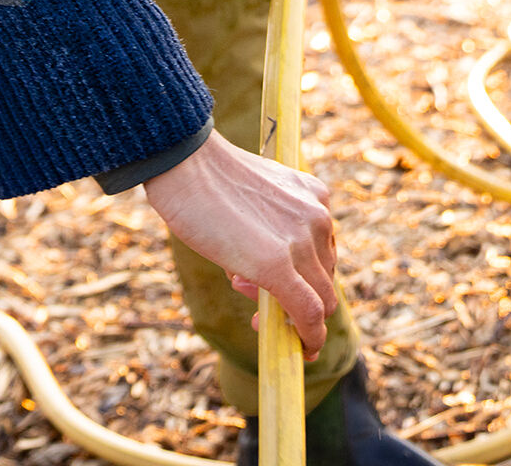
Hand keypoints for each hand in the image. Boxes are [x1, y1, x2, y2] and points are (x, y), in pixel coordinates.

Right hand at [143, 130, 336, 358]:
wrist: (185, 163)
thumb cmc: (208, 177)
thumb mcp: (256, 196)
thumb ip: (272, 230)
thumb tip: (258, 278)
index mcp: (315, 195)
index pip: (323, 250)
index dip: (305, 276)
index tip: (283, 288)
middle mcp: (318, 217)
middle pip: (325, 278)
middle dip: (300, 299)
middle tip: (260, 307)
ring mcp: (301, 241)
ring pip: (320, 300)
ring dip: (295, 319)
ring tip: (257, 316)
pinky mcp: (279, 266)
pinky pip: (308, 313)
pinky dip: (308, 337)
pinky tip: (301, 349)